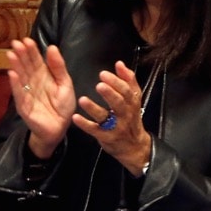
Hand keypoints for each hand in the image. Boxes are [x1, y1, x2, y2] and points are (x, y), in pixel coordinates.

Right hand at [7, 38, 75, 157]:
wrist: (59, 129)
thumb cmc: (62, 107)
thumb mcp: (65, 84)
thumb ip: (58, 67)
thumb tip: (52, 47)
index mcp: (44, 76)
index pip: (36, 61)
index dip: (32, 51)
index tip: (27, 40)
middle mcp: (33, 83)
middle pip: (26, 67)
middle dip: (21, 55)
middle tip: (16, 43)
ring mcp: (27, 94)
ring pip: (21, 77)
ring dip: (16, 66)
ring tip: (11, 54)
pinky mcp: (24, 106)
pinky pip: (19, 94)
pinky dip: (15, 85)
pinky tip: (12, 74)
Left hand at [71, 60, 151, 175]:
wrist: (134, 147)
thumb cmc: (131, 119)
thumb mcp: (134, 100)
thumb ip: (128, 81)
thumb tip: (119, 64)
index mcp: (132, 103)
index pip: (127, 91)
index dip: (116, 82)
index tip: (103, 74)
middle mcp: (125, 114)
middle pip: (119, 103)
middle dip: (109, 93)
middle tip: (99, 84)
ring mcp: (116, 127)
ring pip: (105, 117)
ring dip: (93, 108)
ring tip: (82, 99)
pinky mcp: (106, 137)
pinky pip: (95, 130)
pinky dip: (85, 124)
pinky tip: (75, 117)